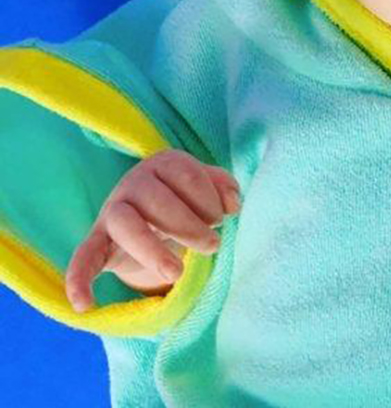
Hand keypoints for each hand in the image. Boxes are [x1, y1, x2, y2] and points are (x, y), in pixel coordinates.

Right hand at [65, 148, 240, 311]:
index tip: (221, 219)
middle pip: (158, 200)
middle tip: (213, 246)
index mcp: (165, 164)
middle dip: (189, 226)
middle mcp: (134, 182)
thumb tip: (233, 205)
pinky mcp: (97, 240)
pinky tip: (84, 304)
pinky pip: (83, 256)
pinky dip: (79, 278)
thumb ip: (224, 189)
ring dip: (152, 250)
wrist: (150, 216)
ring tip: (178, 273)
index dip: (209, 200)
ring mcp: (113, 210)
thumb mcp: (207, 189)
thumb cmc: (185, 199)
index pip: (187, 176)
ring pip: (126, 223)